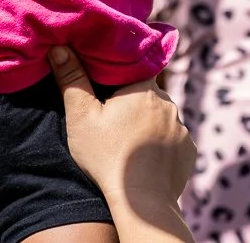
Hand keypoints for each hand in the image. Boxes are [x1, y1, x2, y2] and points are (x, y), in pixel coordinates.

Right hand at [49, 46, 194, 203]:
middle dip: (132, 102)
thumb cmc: (108, 157)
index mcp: (143, 88)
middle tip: (112, 118)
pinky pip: (173, 140)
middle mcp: (168, 103)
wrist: (141, 203)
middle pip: (146, 94)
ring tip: (128, 142)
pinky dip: (161, 145)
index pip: (132, 68)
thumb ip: (72, 79)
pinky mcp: (189, 150)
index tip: (104, 87)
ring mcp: (182, 128)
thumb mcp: (82, 117)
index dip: (117, 75)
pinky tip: (146, 158)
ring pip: (161, 117)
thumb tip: (60, 47)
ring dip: (147, 124)